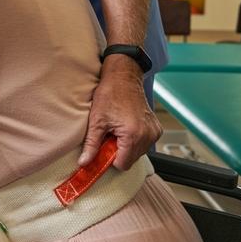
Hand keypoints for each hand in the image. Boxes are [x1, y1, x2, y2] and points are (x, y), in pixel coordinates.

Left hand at [78, 56, 161, 170]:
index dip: (110, 159)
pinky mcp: (156, 128)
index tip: (103, 149)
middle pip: (131, 159)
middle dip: (118, 152)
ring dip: (126, 146)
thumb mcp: (97, 121)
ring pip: (138, 152)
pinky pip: (144, 143)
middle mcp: (147, 135)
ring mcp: (154, 131)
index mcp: (133, 135)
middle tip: (110, 135)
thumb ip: (91, 145)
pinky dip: (135, 139)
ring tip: (118, 129)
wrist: (124, 77)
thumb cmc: (110, 94)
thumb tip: (84, 162)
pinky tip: (126, 127)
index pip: (122, 164)